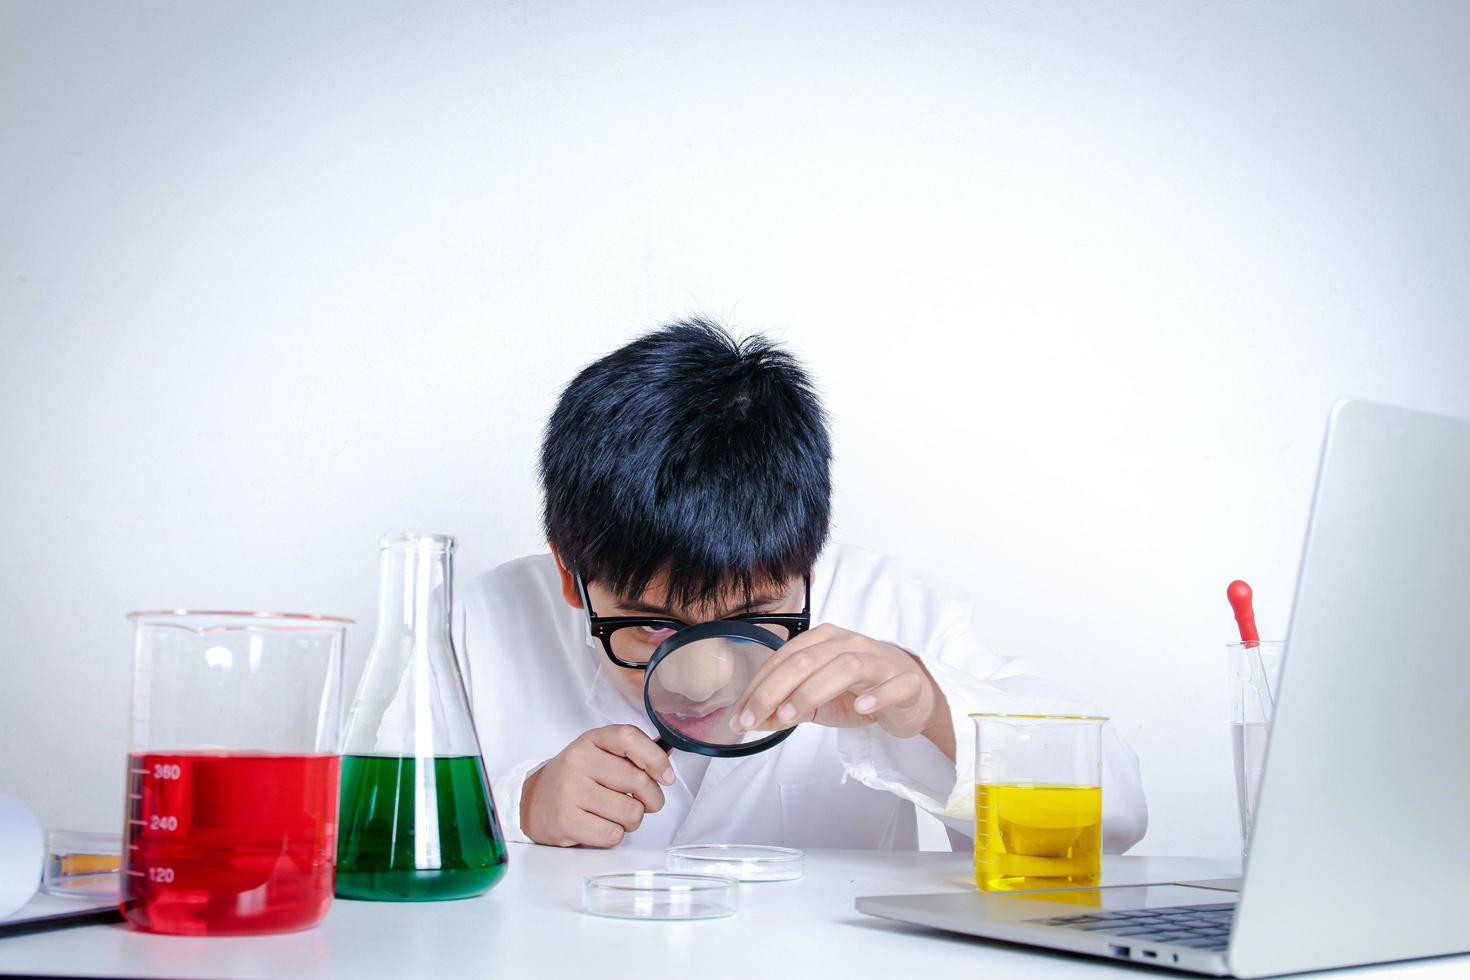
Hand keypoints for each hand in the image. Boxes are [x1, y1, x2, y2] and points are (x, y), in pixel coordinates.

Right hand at [521, 725, 675, 846]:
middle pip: (639, 781)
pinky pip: (613, 834)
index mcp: (591, 740)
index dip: (655, 758)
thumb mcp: (599, 754)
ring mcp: (570, 791)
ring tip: (616, 814)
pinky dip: (614, 835)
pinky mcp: (566, 821)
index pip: (629, 738)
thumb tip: (666, 766)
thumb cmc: (577, 778)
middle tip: (643, 803)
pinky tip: (600, 825)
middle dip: (651, 799)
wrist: (533, 801)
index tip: (667, 777)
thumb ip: (631, 756)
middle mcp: (578, 761)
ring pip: (630, 812)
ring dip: (632, 820)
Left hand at [729, 624, 955, 757]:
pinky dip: (877, 695)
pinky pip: (893, 684)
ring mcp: (879, 661)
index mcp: (824, 641)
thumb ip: (785, 708)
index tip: (739, 716)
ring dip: (812, 691)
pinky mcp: (906, 682)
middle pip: (807, 660)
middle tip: (752, 720)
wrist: (910, 696)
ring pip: (845, 667)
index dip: (758, 686)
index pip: (784, 658)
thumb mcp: (816, 702)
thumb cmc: (859, 692)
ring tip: (789, 717)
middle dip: (773, 690)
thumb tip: (750, 721)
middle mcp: (849, 643)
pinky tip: (861, 708)